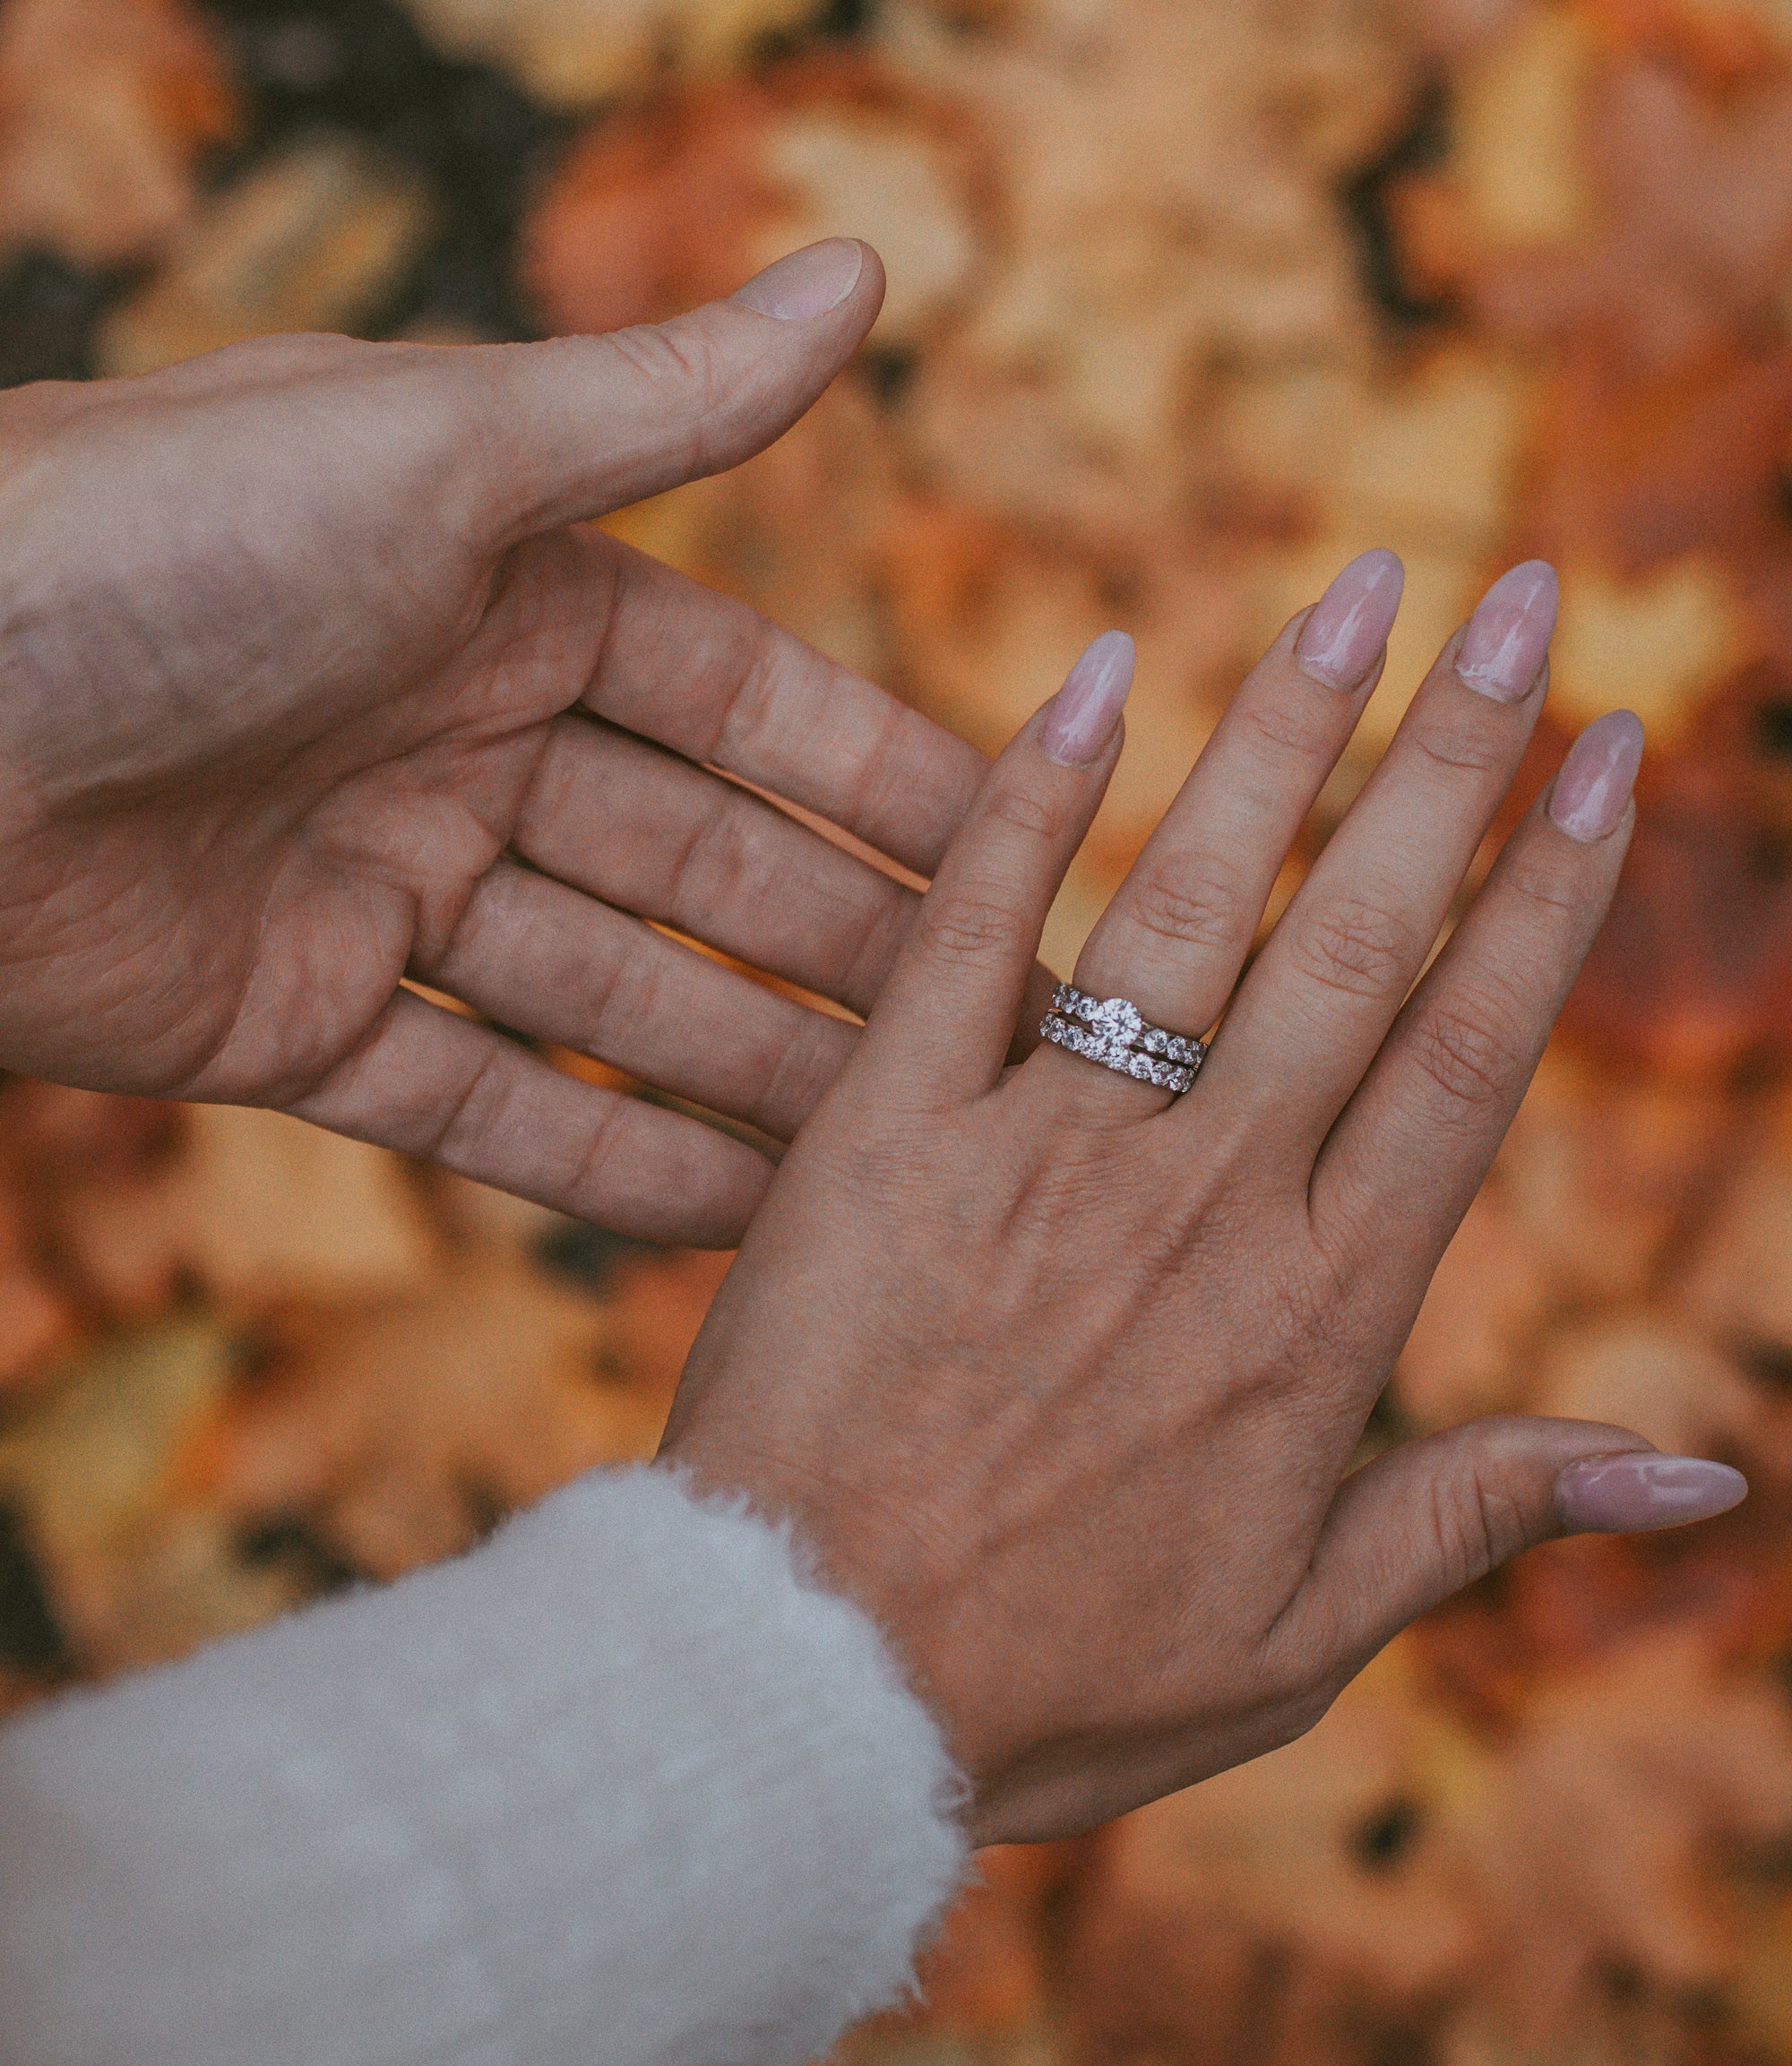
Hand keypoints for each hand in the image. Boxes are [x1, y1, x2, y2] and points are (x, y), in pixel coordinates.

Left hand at [0, 239, 1027, 1244]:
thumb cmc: (149, 540)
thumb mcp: (437, 454)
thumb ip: (666, 402)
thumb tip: (866, 273)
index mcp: (505, 591)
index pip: (748, 705)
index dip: (886, 785)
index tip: (1027, 857)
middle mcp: (455, 737)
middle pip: (698, 867)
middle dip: (843, 953)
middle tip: (1001, 1043)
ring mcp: (379, 887)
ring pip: (609, 998)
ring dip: (750, 1076)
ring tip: (898, 1157)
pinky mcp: (291, 1020)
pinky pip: (478, 1107)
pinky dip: (600, 1165)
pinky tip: (735, 1222)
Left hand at [662, 552, 1746, 1843]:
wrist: (810, 1688)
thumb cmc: (1054, 1679)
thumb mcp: (1303, 1638)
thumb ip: (1484, 1515)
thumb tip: (1707, 1469)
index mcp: (1322, 1312)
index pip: (1471, 1053)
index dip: (1550, 890)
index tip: (1605, 749)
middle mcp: (1206, 1202)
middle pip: (1362, 939)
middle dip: (1454, 756)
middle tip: (1522, 592)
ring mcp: (1043, 1153)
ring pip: (1193, 904)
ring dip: (1290, 734)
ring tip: (1367, 588)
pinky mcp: (884, 1134)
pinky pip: (967, 936)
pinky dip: (1029, 802)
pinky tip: (1100, 671)